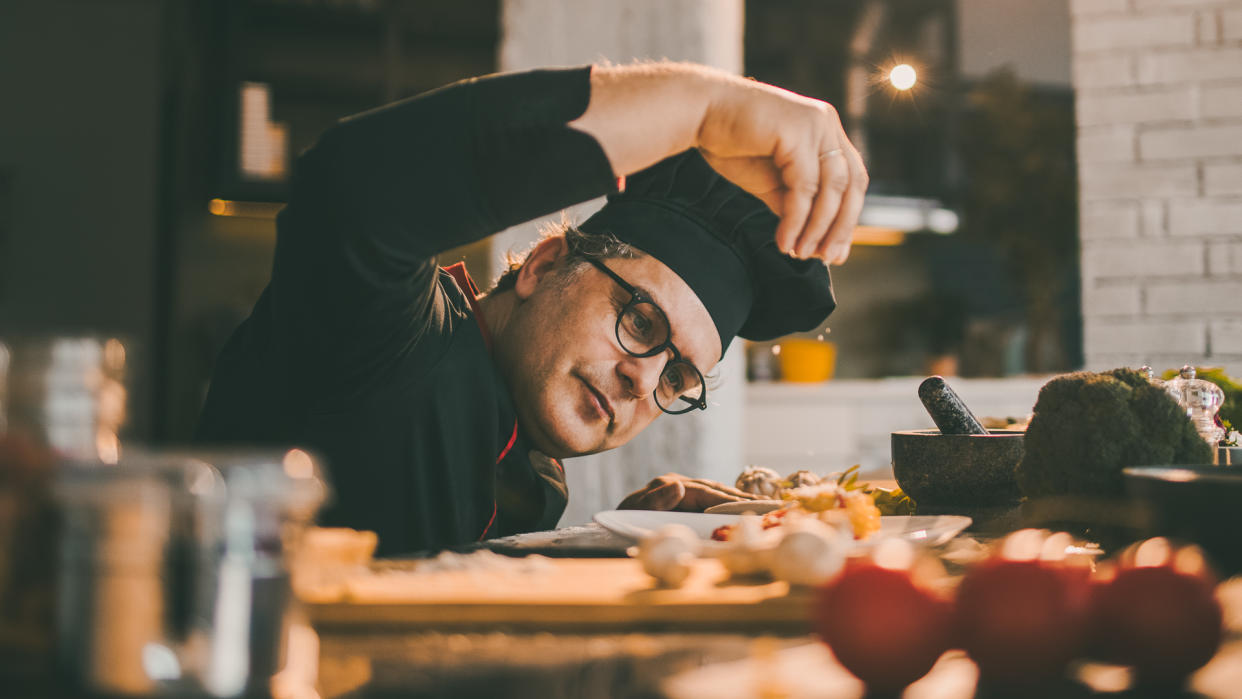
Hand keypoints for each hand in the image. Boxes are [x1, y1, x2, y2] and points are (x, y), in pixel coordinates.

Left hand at [616, 473, 758, 511]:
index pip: (706, 493)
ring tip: (762, 507)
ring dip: (737, 500)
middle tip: (769, 507)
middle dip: (742, 498)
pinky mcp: (680, 498)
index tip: (753, 506)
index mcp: (669, 485)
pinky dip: (726, 503)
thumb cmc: (622, 521)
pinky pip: (708, 499)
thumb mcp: (634, 512)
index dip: (731, 500)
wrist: (608, 521)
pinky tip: (740, 509)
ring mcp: (680, 490)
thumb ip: (656, 500)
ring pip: (714, 492)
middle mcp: (677, 484)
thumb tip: (679, 487)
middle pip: (715, 490)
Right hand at [696, 78, 868, 265]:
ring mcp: (815, 125)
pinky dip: (797, 220)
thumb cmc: (730, 143)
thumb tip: (813, 239)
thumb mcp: (770, 181)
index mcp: (825, 130)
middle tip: (826, 259)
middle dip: (840, 227)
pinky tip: (784, 242)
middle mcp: (826, 123)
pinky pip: (805, 187)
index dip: (847, 218)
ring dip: (818, 228)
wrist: (698, 114)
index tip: (833, 251)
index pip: (852, 179)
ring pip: (832, 189)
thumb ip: (794, 203)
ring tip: (800, 254)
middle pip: (852, 185)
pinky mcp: (797, 133)